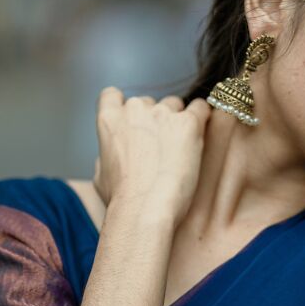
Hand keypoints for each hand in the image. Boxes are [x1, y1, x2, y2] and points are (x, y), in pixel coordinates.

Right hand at [92, 86, 211, 227]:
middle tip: (163, 148)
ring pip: (175, 105)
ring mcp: (162, 113)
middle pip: (149, 103)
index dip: (126, 107)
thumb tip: (113, 154)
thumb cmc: (122, 201)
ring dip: (179, 121)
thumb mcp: (100, 176)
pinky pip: (201, 108)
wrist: (145, 210)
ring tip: (183, 150)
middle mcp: (135, 109)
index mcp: (109, 120)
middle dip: (156, 120)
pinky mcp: (188, 123)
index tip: (136, 122)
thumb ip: (107, 155)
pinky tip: (202, 136)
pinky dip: (203, 118)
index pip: (113, 95)